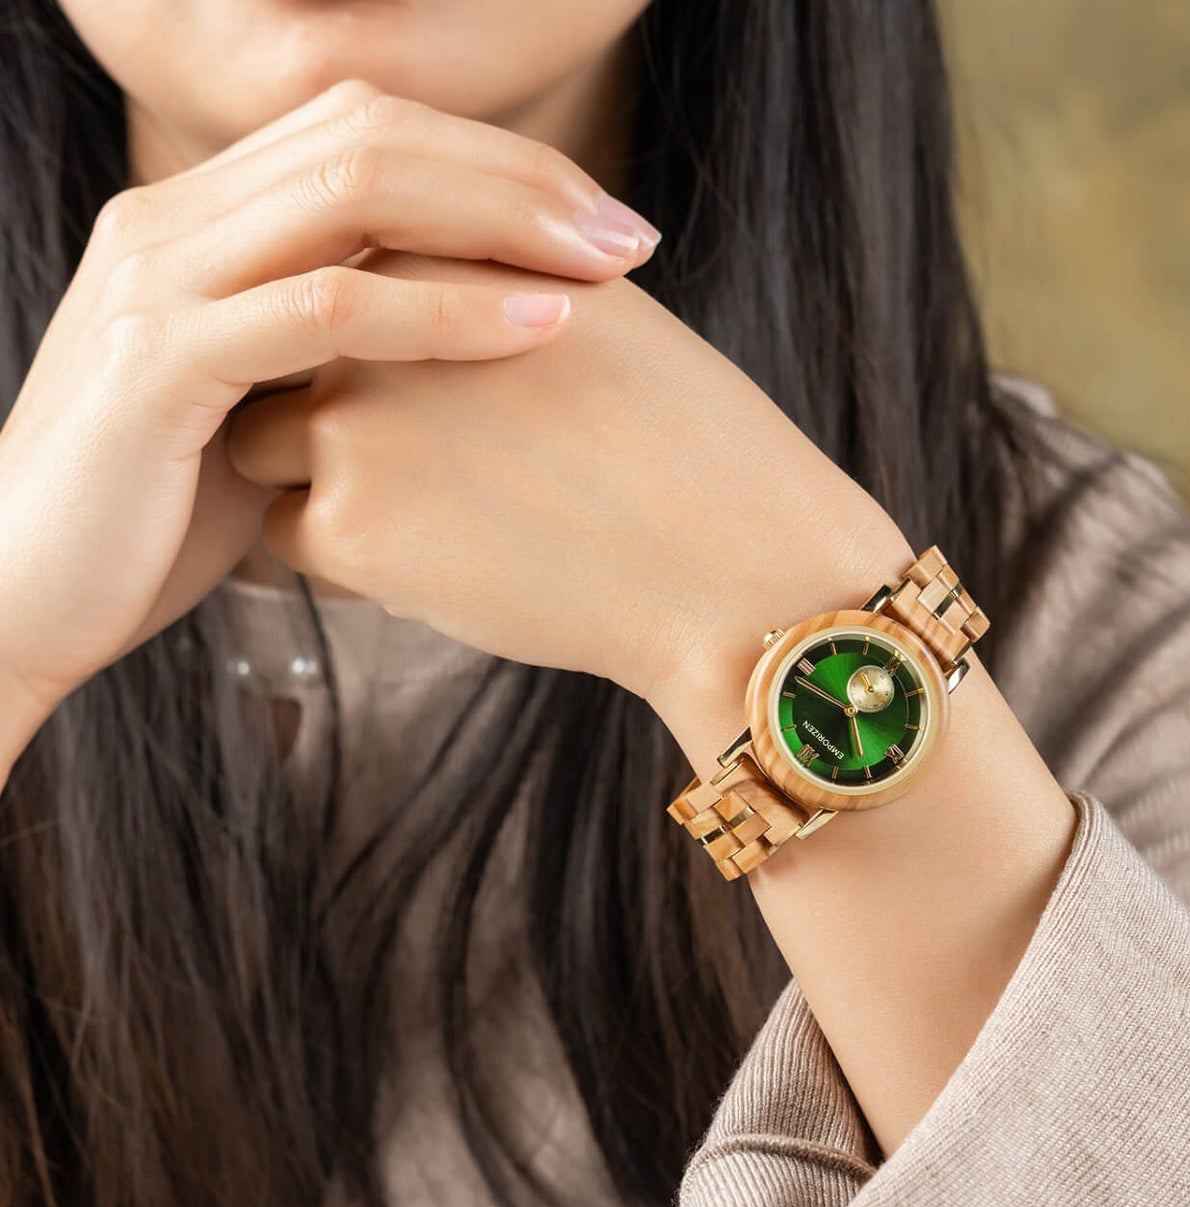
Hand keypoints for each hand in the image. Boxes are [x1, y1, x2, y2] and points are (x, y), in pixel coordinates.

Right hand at [0, 78, 657, 742]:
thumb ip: (336, 357)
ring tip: (611, 267)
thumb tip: (467, 346)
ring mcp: (161, 279)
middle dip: (520, 177)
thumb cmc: (161, 518)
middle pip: (372, 134)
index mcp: (201, 218)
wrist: (22, 597)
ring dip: (501, 223)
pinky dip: (444, 313)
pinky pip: (327, 307)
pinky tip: (538, 327)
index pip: (367, 130)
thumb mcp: (262, 410)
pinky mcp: (161, 361)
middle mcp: (174, 219)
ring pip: (354, 193)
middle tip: (632, 234)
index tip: (602, 223)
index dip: (494, 161)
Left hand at [228, 251, 913, 718]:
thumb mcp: (593, 315)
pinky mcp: (345, 528)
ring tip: (440, 520)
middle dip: (328, 411)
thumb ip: (487, 289)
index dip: (374, 353)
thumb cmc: (684, 449)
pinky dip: (347, 558)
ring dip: (323, 482)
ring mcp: (349, 420)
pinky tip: (443, 567)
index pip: (338, 291)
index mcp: (434, 251)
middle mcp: (374, 320)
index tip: (439, 410)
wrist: (727, 564)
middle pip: (286, 363)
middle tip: (432, 471)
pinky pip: (289, 539)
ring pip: (266, 452)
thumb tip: (421, 309)